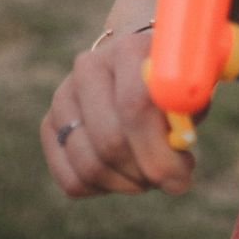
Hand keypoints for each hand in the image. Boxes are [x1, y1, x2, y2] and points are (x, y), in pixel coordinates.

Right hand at [40, 28, 196, 198]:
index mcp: (127, 50)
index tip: (182, 174)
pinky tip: (124, 173)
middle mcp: (88, 68)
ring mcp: (63, 96)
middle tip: (172, 178)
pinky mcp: (49, 125)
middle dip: (146, 171)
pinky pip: (72, 181)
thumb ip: (188, 109)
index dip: (158, 150)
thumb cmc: (172, 83)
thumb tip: (179, 143)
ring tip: (150, 173)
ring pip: (90, 166)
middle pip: (110, 140)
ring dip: (128, 183)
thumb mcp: (189, 88)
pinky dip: (104, 189)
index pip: (134, 106)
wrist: (138, 68)